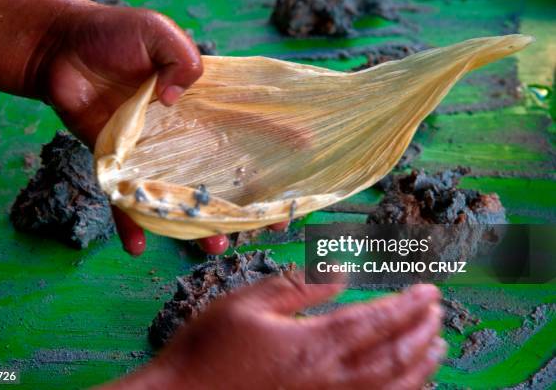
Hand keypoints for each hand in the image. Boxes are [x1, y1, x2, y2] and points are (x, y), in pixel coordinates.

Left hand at [40, 3, 292, 255]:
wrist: (59, 48)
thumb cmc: (112, 35)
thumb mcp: (158, 32)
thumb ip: (181, 59)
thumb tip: (178, 99)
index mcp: (199, 106)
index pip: (245, 127)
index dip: (275, 145)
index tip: (300, 166)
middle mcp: (180, 136)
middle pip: (217, 175)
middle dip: (241, 202)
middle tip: (260, 226)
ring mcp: (149, 154)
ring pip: (178, 197)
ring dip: (195, 226)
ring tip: (214, 246)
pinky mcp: (115, 164)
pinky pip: (123, 201)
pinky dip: (129, 224)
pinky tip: (138, 247)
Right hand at [101, 276, 445, 389]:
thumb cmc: (210, 350)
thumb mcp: (248, 304)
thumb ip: (299, 287)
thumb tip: (340, 271)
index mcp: (314, 343)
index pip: (375, 320)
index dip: (407, 305)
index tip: (429, 290)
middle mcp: (331, 379)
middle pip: (394, 356)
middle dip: (421, 331)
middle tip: (438, 312)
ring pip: (391, 388)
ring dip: (421, 366)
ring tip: (437, 347)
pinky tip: (407, 385)